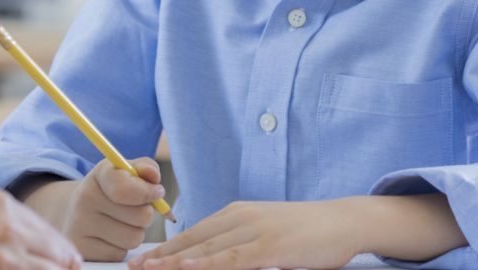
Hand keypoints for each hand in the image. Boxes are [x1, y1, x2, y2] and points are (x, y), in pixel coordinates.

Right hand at [56, 158, 165, 261]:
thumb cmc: (111, 190)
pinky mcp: (83, 249)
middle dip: (146, 214)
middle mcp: (85, 198)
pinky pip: (121, 254)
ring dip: (136, 232)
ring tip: (123, 222)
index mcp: (100, 174)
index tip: (156, 192)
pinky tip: (110, 236)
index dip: (148, 192)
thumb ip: (146, 168)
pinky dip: (121, 247)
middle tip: (136, 209)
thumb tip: (154, 178)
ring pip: (134, 238)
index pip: (125, 189)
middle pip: (141, 216)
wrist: (76, 211)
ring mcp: (80, 226)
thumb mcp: (126, 172)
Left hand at [128, 200, 357, 269]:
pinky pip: (233, 259)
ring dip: (176, 262)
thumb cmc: (306, 232)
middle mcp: (240, 217)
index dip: (165, 248)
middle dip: (161, 256)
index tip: (142, 260)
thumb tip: (214, 258)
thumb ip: (241, 245)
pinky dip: (209, 264)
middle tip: (134, 267)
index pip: (193, 233)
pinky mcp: (270, 247)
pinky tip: (189, 267)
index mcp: (236, 213)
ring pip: (207, 250)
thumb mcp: (266, 232)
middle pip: (192, 240)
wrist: (343, 221)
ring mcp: (255, 231)